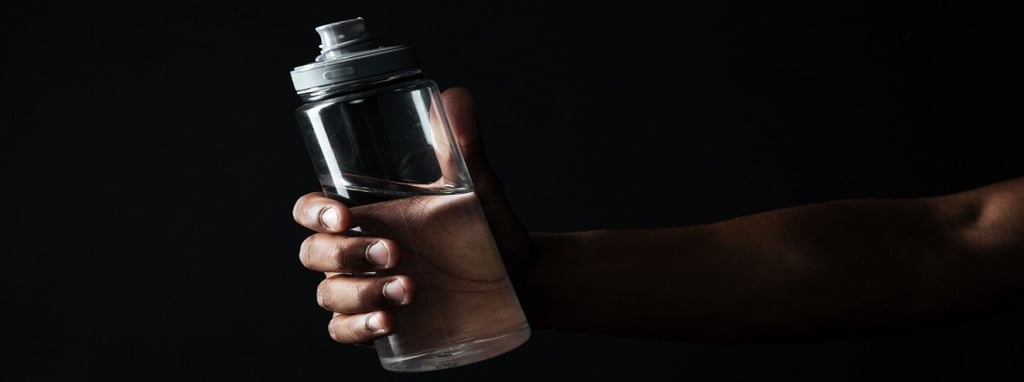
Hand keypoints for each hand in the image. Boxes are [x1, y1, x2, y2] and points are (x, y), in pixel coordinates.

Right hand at [291, 87, 530, 345]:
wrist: (518, 279)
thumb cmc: (486, 228)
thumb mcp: (474, 188)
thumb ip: (462, 146)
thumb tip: (458, 97)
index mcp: (366, 213)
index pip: (313, 210)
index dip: (314, 212)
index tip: (343, 214)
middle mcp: (355, 251)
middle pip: (314, 253)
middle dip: (346, 253)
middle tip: (393, 252)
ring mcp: (363, 289)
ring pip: (330, 294)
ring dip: (361, 292)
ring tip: (411, 289)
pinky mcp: (377, 325)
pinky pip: (344, 331)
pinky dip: (359, 328)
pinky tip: (388, 320)